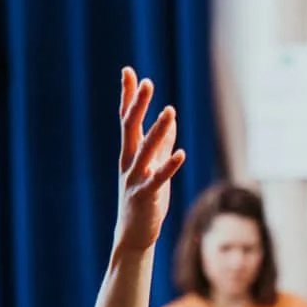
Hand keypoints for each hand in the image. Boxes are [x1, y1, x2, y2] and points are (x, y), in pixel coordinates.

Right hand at [114, 69, 185, 253]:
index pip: (126, 120)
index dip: (128, 96)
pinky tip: (181, 154)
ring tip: (170, 111)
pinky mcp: (145, 197)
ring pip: (146, 151)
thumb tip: (170, 120)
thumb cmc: (145, 199)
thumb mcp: (153, 167)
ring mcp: (135, 179)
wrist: (134, 235)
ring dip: (158, 131)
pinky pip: (158, 179)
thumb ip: (161, 144)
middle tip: (147, 83)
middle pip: (131, 129)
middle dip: (139, 106)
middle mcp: (128, 163)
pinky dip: (169, 166)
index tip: (129, 72)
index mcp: (129, 154)